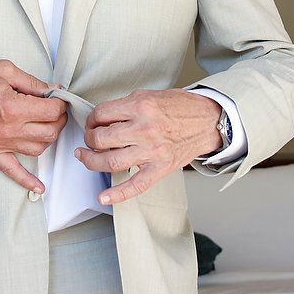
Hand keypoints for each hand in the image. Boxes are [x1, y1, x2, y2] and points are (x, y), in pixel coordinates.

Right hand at [0, 59, 66, 193]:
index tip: (58, 98)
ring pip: (38, 149)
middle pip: (50, 131)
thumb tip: (52, 89)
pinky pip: (11, 171)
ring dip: (48, 138)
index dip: (60, 102)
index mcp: (12, 107)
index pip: (52, 111)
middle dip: (58, 119)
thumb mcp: (5, 70)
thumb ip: (32, 82)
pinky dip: (26, 181)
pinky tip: (39, 187)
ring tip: (46, 125)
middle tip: (55, 109)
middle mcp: (8, 129)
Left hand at [75, 89, 221, 204]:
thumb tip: (102, 118)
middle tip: (89, 139)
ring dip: (92, 161)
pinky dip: (118, 194)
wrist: (208, 120)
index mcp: (141, 106)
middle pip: (101, 138)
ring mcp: (152, 151)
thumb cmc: (180, 107)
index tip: (92, 123)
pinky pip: (136, 185)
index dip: (91, 119)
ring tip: (85, 157)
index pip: (102, 114)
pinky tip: (103, 197)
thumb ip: (126, 106)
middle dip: (89, 139)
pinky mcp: (160, 168)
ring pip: (111, 161)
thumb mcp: (150, 96)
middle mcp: (145, 129)